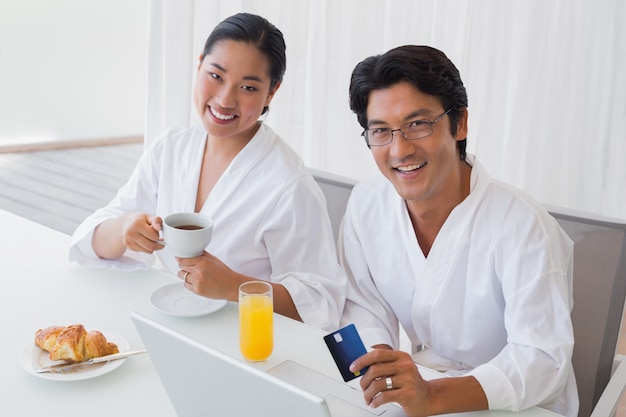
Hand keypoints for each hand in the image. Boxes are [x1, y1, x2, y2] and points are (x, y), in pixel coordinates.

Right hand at [121, 214, 163, 253]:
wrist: (126, 224)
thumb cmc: (139, 220)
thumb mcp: (148, 217)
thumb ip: (156, 220)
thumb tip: (159, 228)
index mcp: (137, 224)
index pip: (154, 236)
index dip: (157, 234)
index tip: (156, 231)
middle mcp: (131, 234)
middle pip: (151, 246)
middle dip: (158, 244)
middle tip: (159, 239)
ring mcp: (129, 242)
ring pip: (148, 251)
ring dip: (153, 247)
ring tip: (151, 240)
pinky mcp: (129, 247)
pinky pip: (144, 252)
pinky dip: (147, 248)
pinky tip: (145, 242)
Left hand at [176, 251, 243, 300]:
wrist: (231, 286)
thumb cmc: (225, 274)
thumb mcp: (214, 260)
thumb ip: (203, 254)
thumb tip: (194, 251)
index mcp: (203, 262)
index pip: (183, 259)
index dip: (180, 259)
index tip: (179, 259)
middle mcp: (199, 271)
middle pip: (181, 267)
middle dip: (184, 266)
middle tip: (190, 267)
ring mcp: (197, 281)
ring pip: (182, 276)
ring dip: (186, 275)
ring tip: (194, 275)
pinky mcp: (197, 290)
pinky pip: (186, 285)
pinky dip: (189, 283)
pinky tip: (197, 281)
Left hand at [350, 348, 487, 416]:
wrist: (429, 397)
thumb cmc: (411, 383)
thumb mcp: (400, 369)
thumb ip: (384, 365)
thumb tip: (361, 367)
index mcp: (401, 356)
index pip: (377, 354)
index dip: (362, 360)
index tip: (353, 367)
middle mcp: (405, 366)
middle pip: (375, 369)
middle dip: (364, 380)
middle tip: (362, 387)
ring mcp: (407, 379)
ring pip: (378, 384)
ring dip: (368, 393)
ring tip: (368, 398)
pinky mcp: (407, 393)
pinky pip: (384, 397)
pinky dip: (376, 401)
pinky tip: (375, 403)